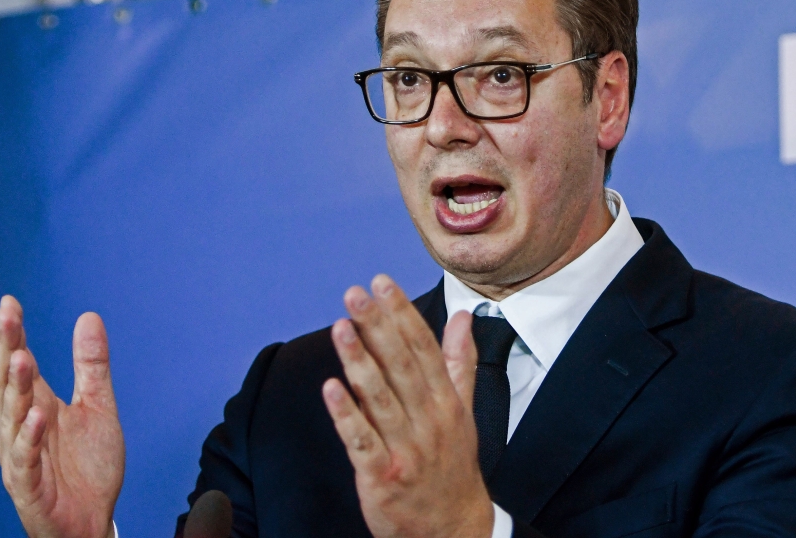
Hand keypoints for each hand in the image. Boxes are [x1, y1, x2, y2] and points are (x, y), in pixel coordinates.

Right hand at [0, 296, 124, 537]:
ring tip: (21, 356)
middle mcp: (22, 428)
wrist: (93, 521)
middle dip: (6, 348)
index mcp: (37, 406)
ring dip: (15, 387)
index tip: (9, 302)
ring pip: (11, 417)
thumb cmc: (88, 467)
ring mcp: (22, 456)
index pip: (19, 365)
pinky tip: (37, 415)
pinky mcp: (28, 486)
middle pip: (8, 384)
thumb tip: (88, 317)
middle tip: (7, 316)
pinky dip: (30, 437)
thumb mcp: (98, 407)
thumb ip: (92, 366)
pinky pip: (25, 459)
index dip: (13, 335)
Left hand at [322, 275, 492, 537]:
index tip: (382, 283)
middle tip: (356, 293)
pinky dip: (346, 416)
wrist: (454, 530)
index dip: (401, 313)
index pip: (423, 348)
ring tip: (341, 326)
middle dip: (378, 327)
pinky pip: (362, 442)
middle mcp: (429, 420)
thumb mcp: (464, 411)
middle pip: (401, 366)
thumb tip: (464, 317)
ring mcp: (406, 449)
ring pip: (380, 398)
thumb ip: (460, 362)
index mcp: (447, 401)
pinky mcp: (383, 476)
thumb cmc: (453, 466)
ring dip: (359, 361)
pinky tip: (330, 388)